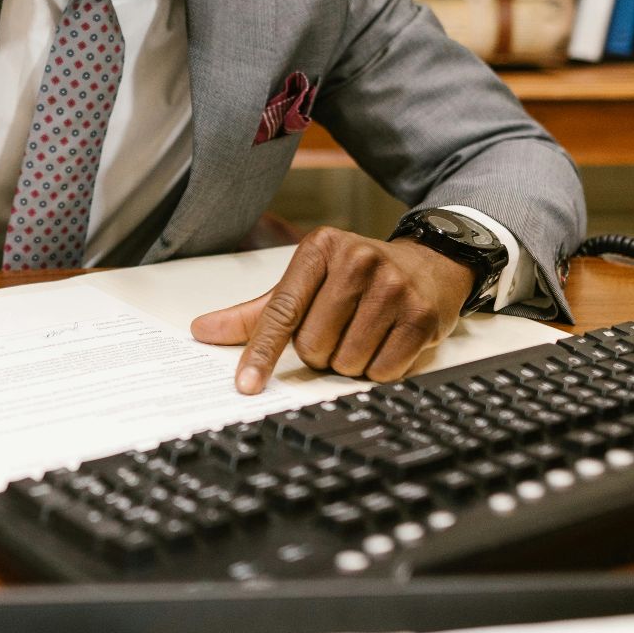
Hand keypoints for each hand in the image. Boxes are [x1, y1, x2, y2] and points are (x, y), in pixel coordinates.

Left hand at [189, 227, 475, 391]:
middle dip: (319, 351)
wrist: (431, 263)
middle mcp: (357, 261)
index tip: (247, 383)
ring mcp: (393, 287)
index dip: (262, 352)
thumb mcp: (308, 282)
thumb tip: (202, 331)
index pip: (281, 311)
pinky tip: (385, 342)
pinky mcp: (421, 315)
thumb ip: (256, 312)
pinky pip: (383, 370)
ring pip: (347, 361)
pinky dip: (378, 368)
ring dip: (348, 362)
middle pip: (313, 345)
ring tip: (362, 333)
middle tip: (337, 330)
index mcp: (320, 248)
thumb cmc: (359, 276)